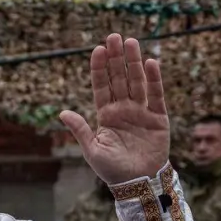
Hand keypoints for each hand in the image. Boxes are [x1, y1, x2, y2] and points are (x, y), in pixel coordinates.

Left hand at [60, 35, 170, 185]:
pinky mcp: (158, 119)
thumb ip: (80, 129)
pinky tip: (151, 63)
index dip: (100, 69)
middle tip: (114, 36)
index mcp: (106, 116)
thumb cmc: (113, 170)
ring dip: (134, 63)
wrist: (138, 184)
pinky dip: (154, 80)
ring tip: (131, 42)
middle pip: (119, 79)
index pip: (101, 87)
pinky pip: (156, 96)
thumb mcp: (92, 150)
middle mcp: (124, 110)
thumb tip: (62, 112)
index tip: (98, 50)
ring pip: (137, 82)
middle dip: (116, 58)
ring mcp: (141, 112)